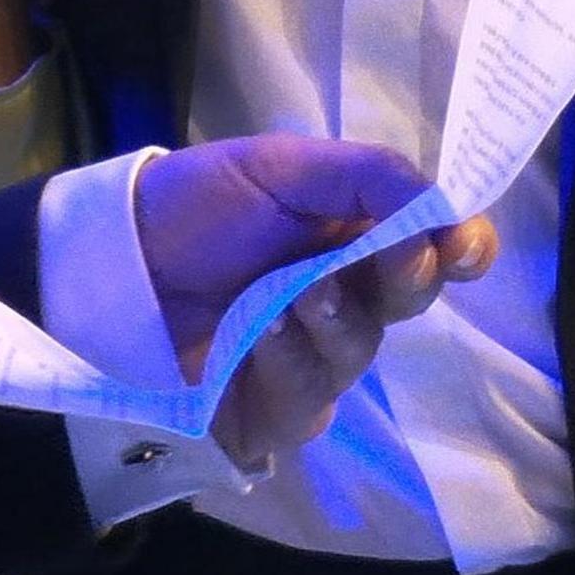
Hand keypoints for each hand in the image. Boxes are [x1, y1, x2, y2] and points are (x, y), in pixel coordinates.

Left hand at [132, 135, 496, 468]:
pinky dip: (288, 359)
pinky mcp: (278, 407)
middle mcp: (344, 296)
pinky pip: (310, 394)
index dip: (462, 249)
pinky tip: (258, 332)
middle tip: (394, 260)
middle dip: (406, 280)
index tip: (464, 247)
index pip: (434, 249)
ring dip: (333, 316)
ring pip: (360, 347)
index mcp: (353, 234)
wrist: (111, 262)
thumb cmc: (194, 206)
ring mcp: (312, 355)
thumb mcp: (280, 166)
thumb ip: (368, 176)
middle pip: (410, 301)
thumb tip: (447, 207)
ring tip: (292, 293)